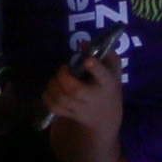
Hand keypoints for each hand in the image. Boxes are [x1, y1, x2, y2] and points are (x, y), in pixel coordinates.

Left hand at [40, 44, 125, 161]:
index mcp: (107, 83)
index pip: (103, 76)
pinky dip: (47, 98)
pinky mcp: (71, 115)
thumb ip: (104, 54)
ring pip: (62, 99)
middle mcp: (94, 97)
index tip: (88, 61)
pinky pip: (55, 108)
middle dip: (63, 77)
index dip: (95, 68)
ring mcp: (82, 109)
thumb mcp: (113, 69)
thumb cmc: (109, 87)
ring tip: (56, 79)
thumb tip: (83, 43)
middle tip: (64, 69)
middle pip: (75, 90)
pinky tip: (51, 91)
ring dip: (53, 85)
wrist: (106, 118)